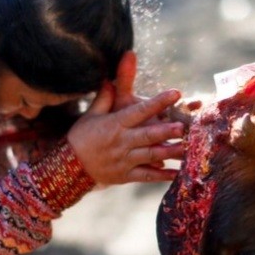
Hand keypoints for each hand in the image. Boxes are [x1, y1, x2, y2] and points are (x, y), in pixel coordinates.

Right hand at [67, 82, 185, 184]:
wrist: (68, 167)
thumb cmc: (81, 137)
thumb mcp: (91, 115)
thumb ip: (104, 98)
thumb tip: (110, 79)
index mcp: (115, 124)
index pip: (140, 110)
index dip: (159, 102)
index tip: (176, 93)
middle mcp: (121, 142)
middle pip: (148, 135)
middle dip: (167, 131)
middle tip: (184, 126)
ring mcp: (124, 160)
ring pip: (150, 155)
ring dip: (169, 151)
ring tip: (187, 148)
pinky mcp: (125, 175)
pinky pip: (146, 175)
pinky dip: (162, 175)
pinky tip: (177, 173)